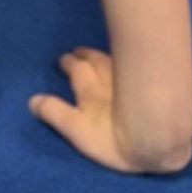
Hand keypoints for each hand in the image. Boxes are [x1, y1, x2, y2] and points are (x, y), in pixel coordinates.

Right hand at [29, 48, 191, 174]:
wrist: (159, 136)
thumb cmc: (116, 138)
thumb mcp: (78, 131)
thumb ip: (55, 114)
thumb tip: (32, 101)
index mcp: (90, 90)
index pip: (77, 69)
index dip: (70, 63)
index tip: (64, 58)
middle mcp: (108, 79)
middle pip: (93, 61)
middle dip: (82, 56)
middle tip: (75, 53)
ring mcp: (131, 80)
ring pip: (112, 61)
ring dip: (101, 57)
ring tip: (94, 54)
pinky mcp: (151, 85)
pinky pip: (136, 67)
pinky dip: (128, 62)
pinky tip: (132, 63)